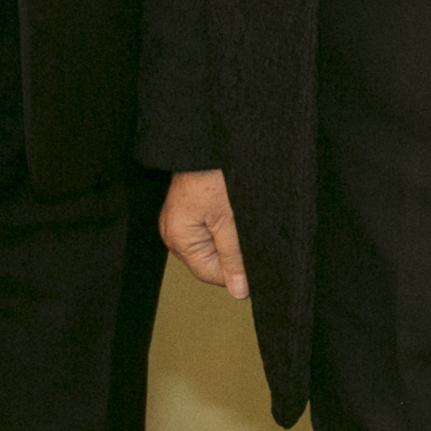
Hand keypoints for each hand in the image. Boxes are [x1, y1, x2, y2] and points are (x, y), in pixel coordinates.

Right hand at [162, 168, 247, 296]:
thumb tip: (238, 291)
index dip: (236, 273)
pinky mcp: (187, 207)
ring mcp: (178, 219)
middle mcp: (173, 232)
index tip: (257, 265)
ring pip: (210, 243)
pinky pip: (207, 227)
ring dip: (229, 238)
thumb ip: (234, 257)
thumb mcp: (230, 219)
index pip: (210, 273)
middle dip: (232, 253)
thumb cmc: (213, 173)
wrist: (205, 139)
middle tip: (251, 234)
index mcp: (179, 239)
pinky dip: (223, 224)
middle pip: (209, 259)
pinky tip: (232, 211)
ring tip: (241, 220)